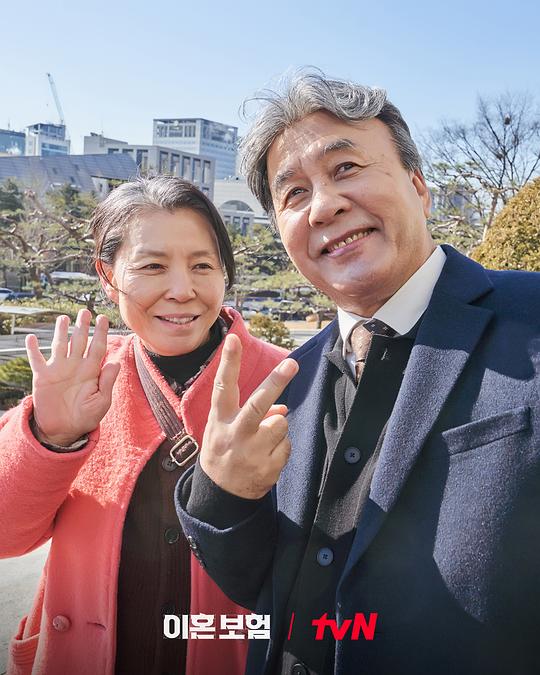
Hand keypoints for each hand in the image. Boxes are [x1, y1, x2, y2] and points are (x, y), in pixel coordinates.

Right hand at [25, 309, 120, 446]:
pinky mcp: (42, 377)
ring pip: (60, 345)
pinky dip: (33, 349)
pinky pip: (37, 360)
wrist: (64, 430)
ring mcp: (58, 369)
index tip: (103, 319)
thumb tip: (115, 362)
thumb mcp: (101, 402)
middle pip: (79, 341)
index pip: (97, 347)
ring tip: (63, 318)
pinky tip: (31, 338)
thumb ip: (107, 382)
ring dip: (60, 331)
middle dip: (82, 326)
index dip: (101, 333)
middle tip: (85, 312)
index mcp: (91, 370)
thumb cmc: (86, 417)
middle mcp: (75, 366)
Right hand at [200, 333, 298, 498]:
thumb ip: (249, 413)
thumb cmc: (224, 450)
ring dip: (277, 428)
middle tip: (292, 364)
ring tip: (262, 442)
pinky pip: (287, 444)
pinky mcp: (267, 467)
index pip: (223, 386)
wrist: (221, 495)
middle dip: (276, 381)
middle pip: (259, 402)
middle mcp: (234, 433)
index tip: (234, 338)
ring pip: (281, 422)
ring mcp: (251, 452)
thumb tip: (282, 408)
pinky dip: (281, 448)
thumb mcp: (225, 429)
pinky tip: (265, 458)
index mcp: (220, 420)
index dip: (229, 362)